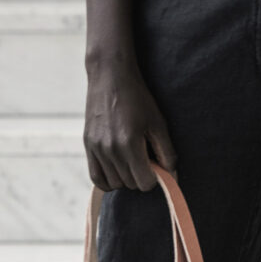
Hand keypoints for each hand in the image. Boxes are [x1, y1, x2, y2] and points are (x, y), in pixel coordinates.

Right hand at [83, 56, 176, 191]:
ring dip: (126, 178)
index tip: (157, 165)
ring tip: (132, 161)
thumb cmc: (138, 98)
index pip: (144, 183)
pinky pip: (96, 178)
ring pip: (114, 183)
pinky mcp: (88, 145)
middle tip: (146, 159)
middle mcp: (110, 149)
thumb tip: (173, 176)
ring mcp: (96, 148)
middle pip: (130, 184)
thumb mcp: (158, 123)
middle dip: (141, 177)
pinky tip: (118, 170)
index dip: (155, 177)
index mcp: (129, 143)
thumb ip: (166, 152)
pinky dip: (109, 180)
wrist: (110, 77)